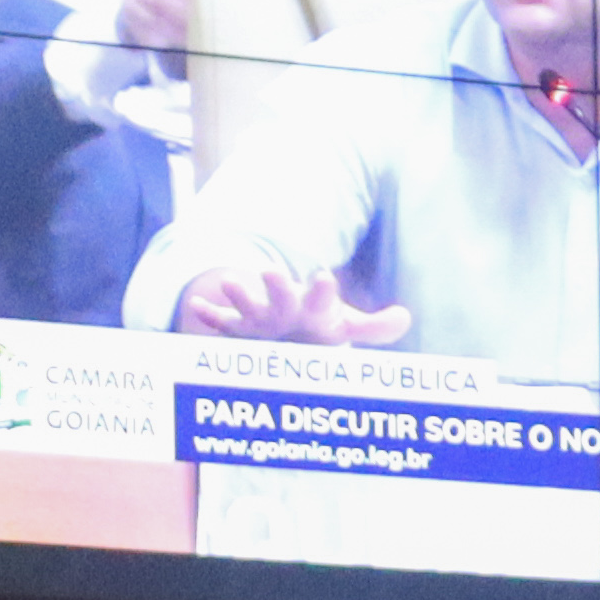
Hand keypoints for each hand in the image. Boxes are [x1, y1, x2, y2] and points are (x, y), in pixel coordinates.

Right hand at [176, 259, 411, 348]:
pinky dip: (209, 315)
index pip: (322, 297)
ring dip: (238, 293)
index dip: (323, 290)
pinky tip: (195, 308)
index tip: (324, 278)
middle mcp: (286, 307)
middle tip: (270, 271)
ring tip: (229, 280)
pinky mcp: (239, 328)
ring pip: (248, 305)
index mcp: (315, 307)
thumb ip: (374, 328)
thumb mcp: (345, 328)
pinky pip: (222, 322)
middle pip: (282, 296)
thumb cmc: (319, 328)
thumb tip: (404, 317)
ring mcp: (260, 316)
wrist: (285, 326)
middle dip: (277, 286)